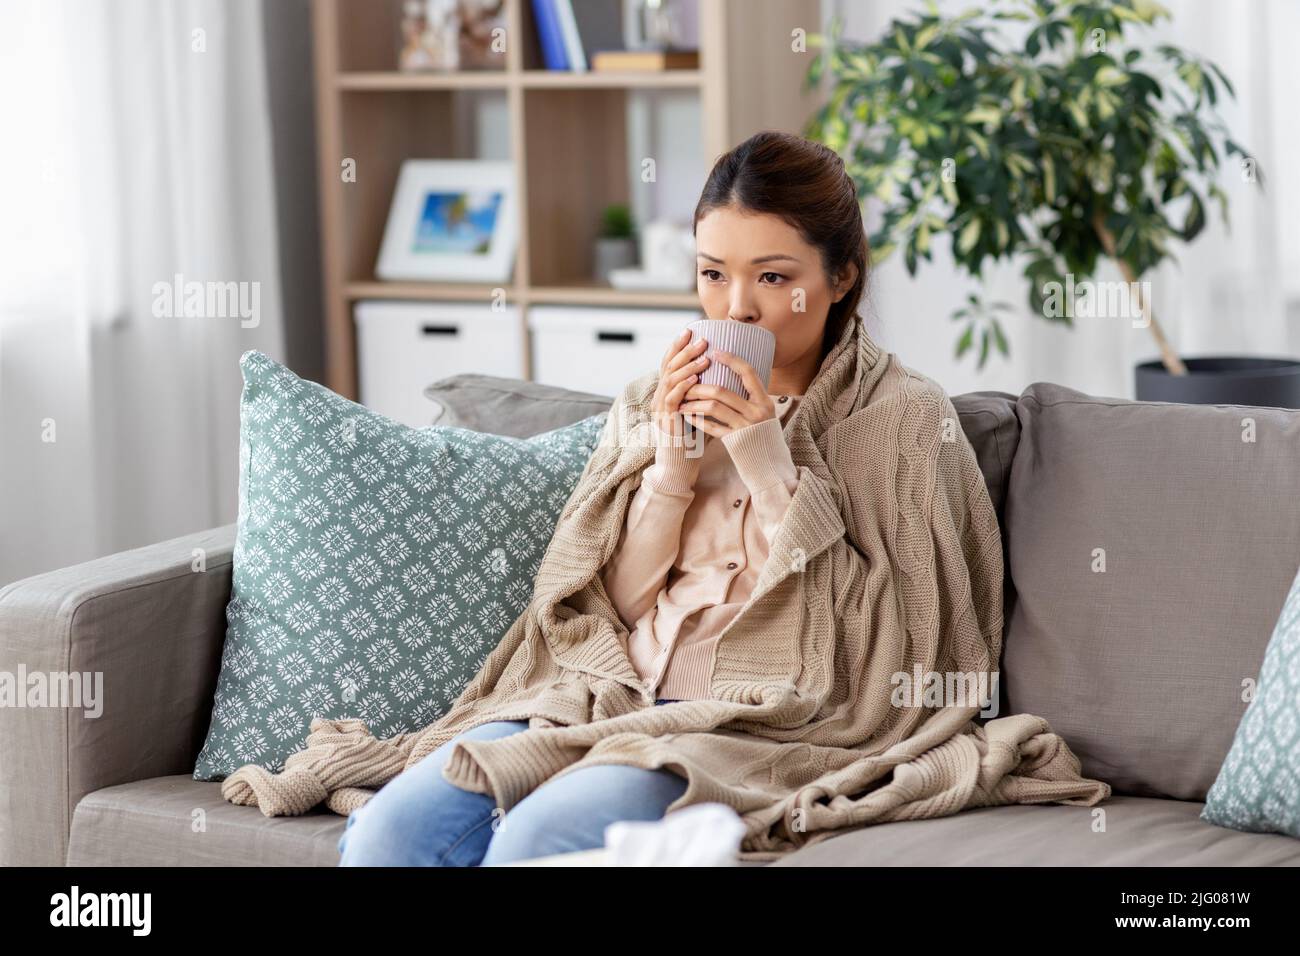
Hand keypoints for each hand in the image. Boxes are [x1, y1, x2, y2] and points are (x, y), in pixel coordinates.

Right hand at [650, 329, 708, 452]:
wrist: (680, 464)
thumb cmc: (693, 438)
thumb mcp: (697, 409)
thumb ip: (702, 392)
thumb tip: (720, 372)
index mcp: (666, 392)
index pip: (668, 363)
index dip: (678, 346)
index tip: (690, 331)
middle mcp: (659, 397)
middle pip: (669, 367)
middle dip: (686, 351)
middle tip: (702, 340)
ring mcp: (660, 408)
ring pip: (670, 380)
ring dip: (688, 367)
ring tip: (704, 358)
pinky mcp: (665, 420)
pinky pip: (672, 398)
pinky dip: (683, 387)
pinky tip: (696, 379)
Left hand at [680, 349, 776, 437]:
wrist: (771, 465)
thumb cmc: (765, 436)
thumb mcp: (766, 413)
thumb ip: (753, 397)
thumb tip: (737, 375)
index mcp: (765, 401)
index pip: (748, 372)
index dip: (731, 360)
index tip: (714, 352)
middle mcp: (757, 412)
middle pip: (723, 390)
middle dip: (700, 386)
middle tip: (686, 383)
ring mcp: (745, 427)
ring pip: (714, 407)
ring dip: (694, 402)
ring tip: (682, 401)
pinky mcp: (735, 441)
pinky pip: (712, 427)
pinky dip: (698, 420)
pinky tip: (688, 416)